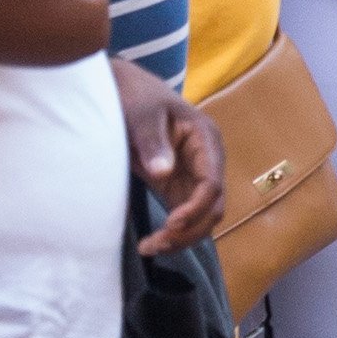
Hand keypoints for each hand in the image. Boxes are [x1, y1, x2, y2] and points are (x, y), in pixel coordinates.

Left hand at [113, 59, 227, 252]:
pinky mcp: (177, 186)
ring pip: (201, 217)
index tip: (170, 223)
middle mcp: (206, 161)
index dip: (196, 207)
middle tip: (155, 244)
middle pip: (212, 207)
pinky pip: (184, 216)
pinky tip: (152, 243)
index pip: (212, 183)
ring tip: (150, 248)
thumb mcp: (142, 113)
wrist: (124, 90)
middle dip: (189, 230)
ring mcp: (193, 175)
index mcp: (205, 139)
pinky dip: (172, 233)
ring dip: (182, 237)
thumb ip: (152, 141)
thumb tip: (163, 172)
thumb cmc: (136, 95)